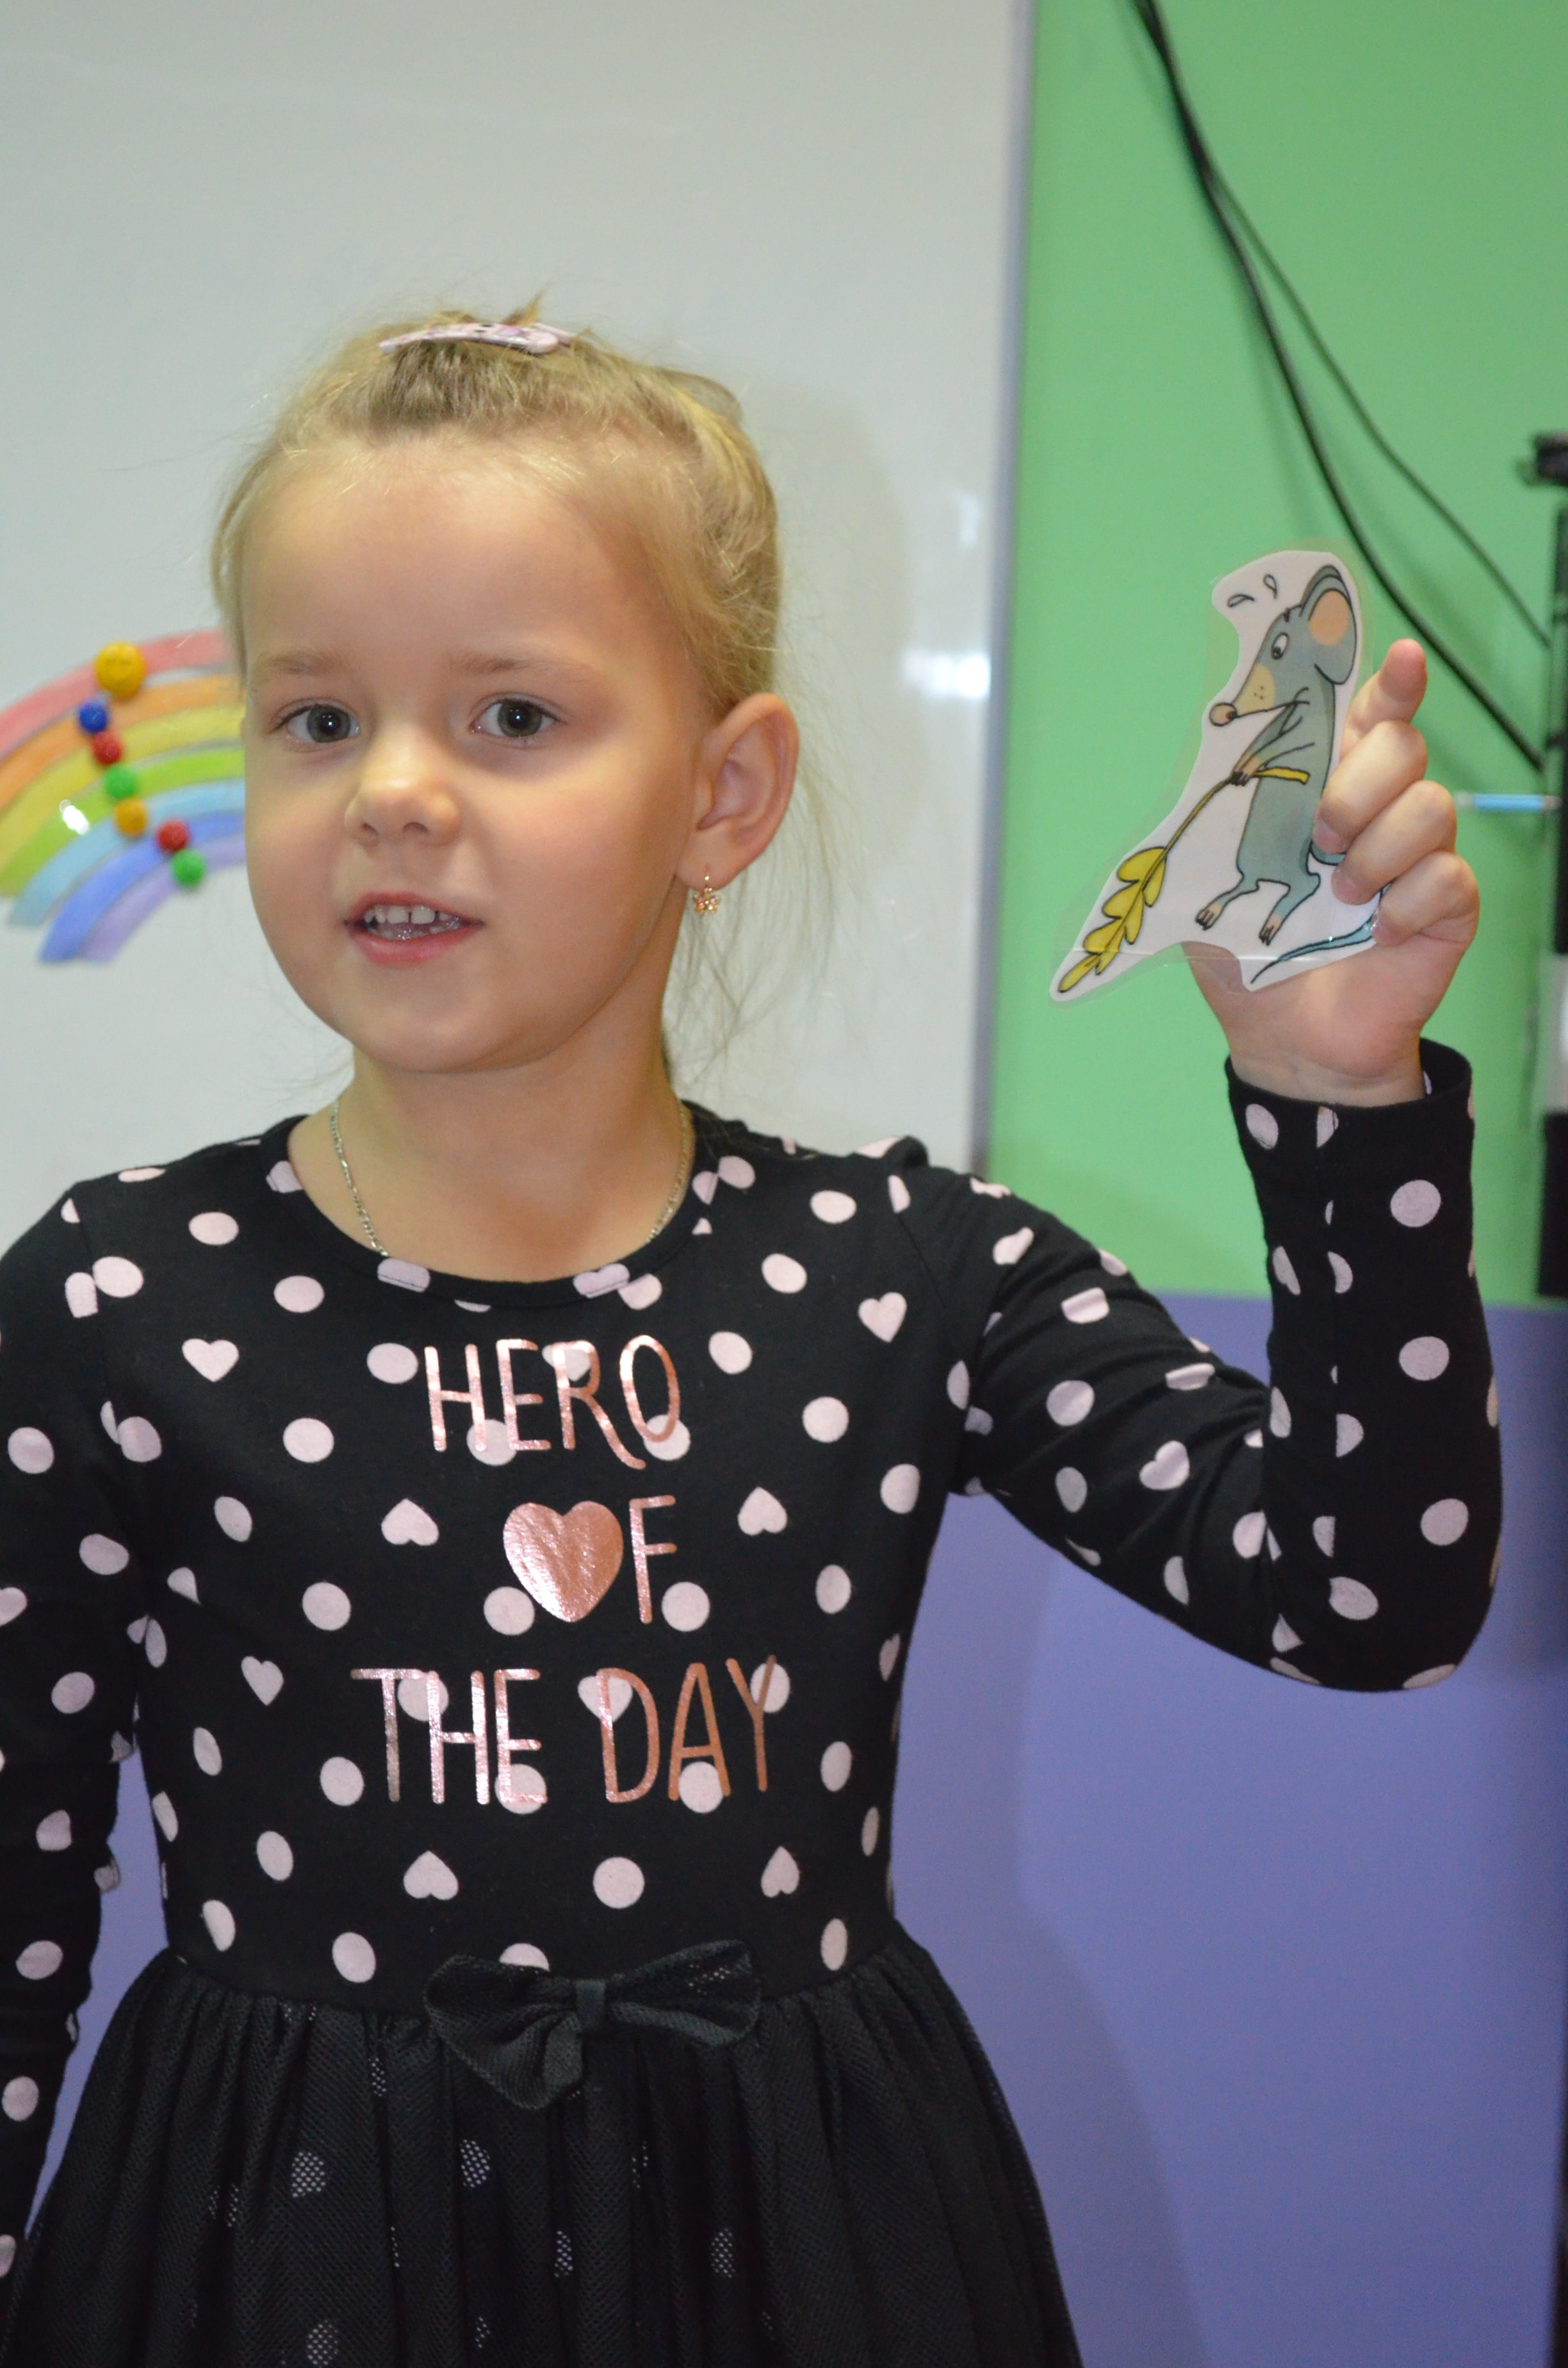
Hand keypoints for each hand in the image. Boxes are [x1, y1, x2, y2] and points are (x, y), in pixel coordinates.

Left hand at [1183, 641, 1478, 1104]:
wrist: (1285, 1042)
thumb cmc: (1249, 957)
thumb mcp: (1208, 883)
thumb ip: (1215, 822)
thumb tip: (1206, 759)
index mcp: (1328, 792)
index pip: (1370, 717)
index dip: (1392, 684)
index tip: (1402, 659)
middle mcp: (1381, 813)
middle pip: (1404, 747)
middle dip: (1361, 782)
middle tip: (1321, 836)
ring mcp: (1419, 859)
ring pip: (1431, 806)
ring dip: (1376, 852)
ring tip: (1342, 897)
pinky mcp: (1447, 909)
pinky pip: (1448, 878)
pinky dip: (1407, 905)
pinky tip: (1378, 934)